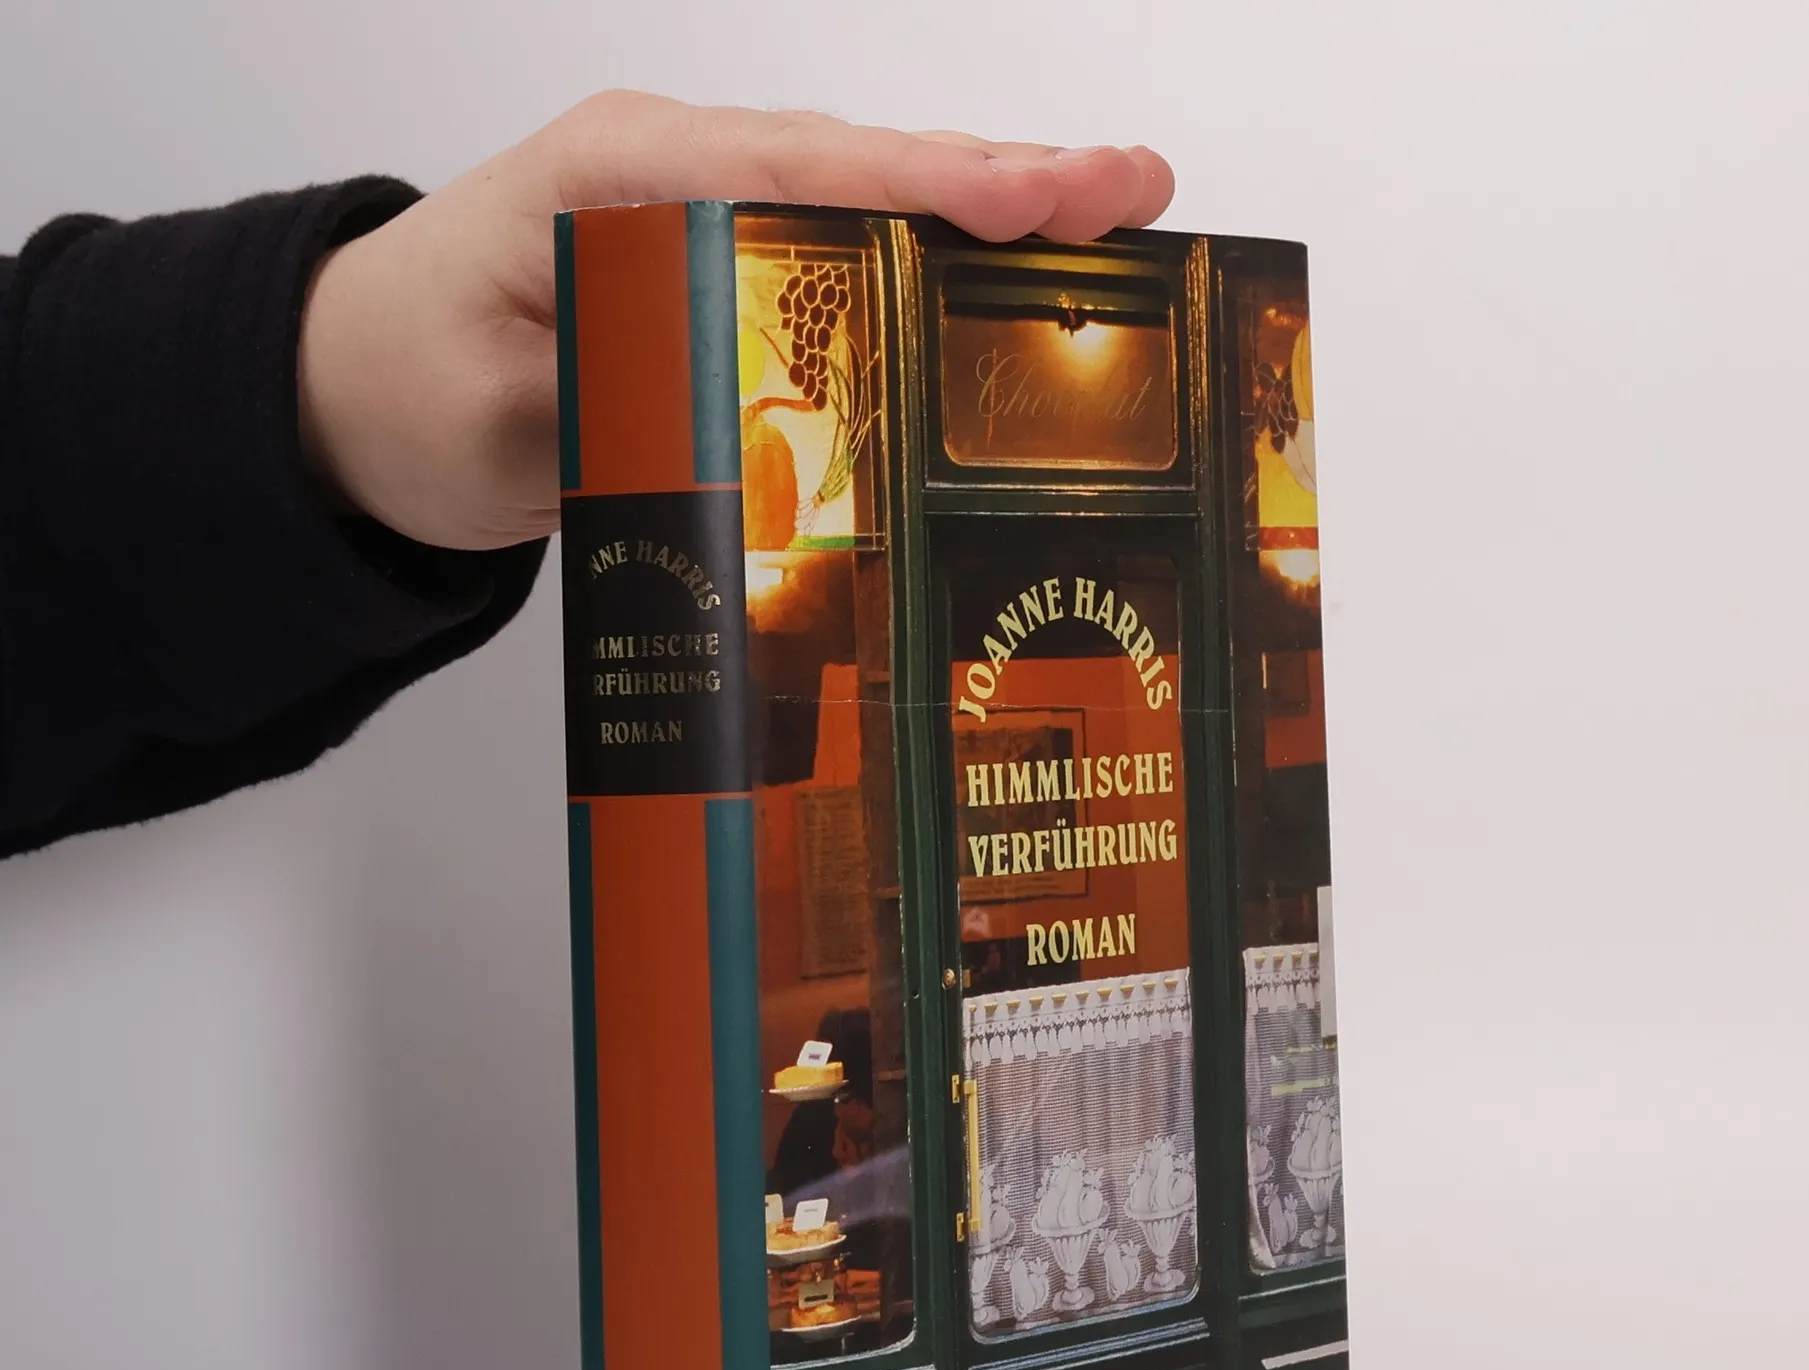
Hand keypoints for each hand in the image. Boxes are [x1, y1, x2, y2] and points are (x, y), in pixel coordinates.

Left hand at [297, 93, 1174, 550]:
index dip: (926, 184)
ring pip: (868, 210)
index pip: (797, 167)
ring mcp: (704, 224)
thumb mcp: (495, 419)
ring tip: (1116, 223)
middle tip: (1136, 191)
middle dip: (1005, 180)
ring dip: (993, 220)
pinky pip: (843, 264)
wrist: (350, 399)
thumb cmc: (402, 385)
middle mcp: (676, 177)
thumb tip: (743, 441)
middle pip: (863, 170)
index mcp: (619, 176)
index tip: (1036, 197)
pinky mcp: (720, 281)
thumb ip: (613, 414)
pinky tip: (1016, 291)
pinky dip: (935, 274)